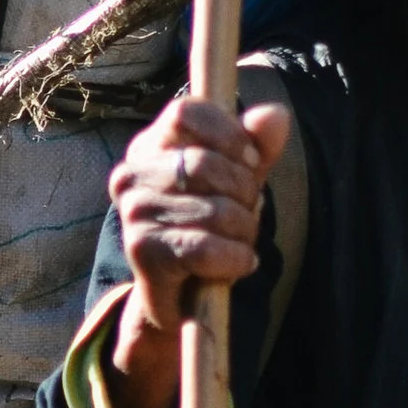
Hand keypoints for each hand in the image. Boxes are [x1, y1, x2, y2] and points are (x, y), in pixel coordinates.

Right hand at [102, 93, 291, 407]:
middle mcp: (131, 174)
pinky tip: (239, 264)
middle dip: (245, 192)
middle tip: (249, 214)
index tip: (250, 162)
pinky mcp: (142, 252)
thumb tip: (276, 115)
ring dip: (244, 231)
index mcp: (150, 147)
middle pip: (206, 163)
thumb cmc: (209, 227)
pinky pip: (204, 247)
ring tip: (241, 243)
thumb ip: (257, 146)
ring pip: (213, 209)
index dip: (229, 134)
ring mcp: (133, 213)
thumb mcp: (239, 181)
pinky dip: (235, 258)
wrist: (181, 296)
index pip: (186, 111)